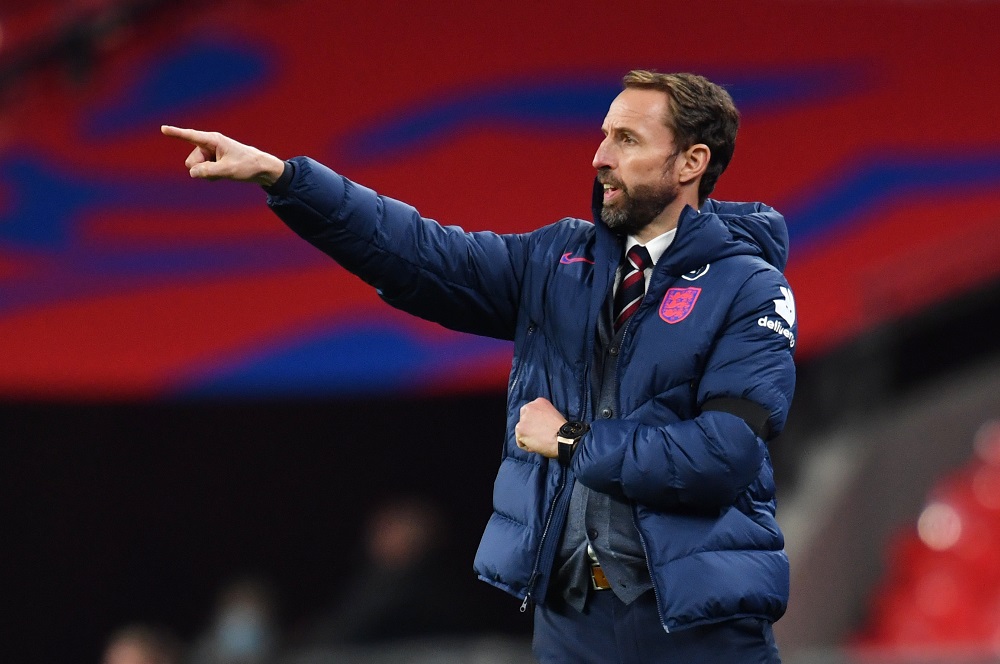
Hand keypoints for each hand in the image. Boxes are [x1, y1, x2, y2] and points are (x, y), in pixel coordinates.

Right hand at [160, 125, 285, 185]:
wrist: (260, 169)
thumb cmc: (246, 165)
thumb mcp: (228, 170)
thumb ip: (208, 172)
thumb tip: (192, 173)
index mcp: (213, 140)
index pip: (190, 136)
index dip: (176, 133)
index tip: (162, 128)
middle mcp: (209, 145)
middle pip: (191, 162)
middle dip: (201, 170)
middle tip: (221, 170)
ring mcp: (210, 154)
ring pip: (196, 169)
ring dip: (208, 174)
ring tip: (225, 171)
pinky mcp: (212, 161)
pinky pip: (203, 172)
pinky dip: (211, 176)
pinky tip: (224, 173)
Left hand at [514, 398, 566, 458]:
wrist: (563, 439)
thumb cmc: (562, 430)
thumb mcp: (553, 414)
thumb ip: (542, 415)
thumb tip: (536, 423)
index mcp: (539, 402)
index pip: (530, 411)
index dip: (535, 421)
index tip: (541, 427)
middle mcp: (529, 407)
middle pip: (523, 419)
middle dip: (528, 427)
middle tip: (539, 435)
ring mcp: (523, 419)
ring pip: (521, 431)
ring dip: (528, 438)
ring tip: (540, 441)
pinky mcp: (520, 430)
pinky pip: (520, 442)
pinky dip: (527, 446)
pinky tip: (537, 446)